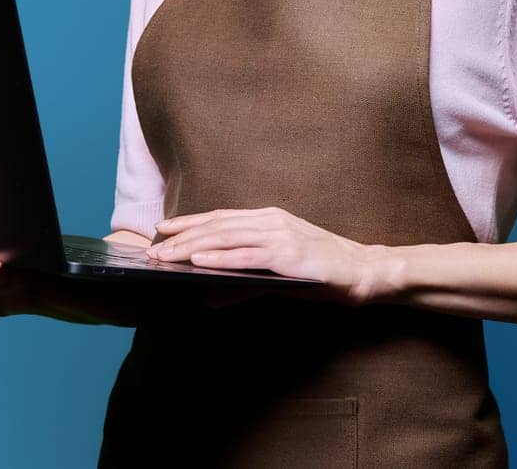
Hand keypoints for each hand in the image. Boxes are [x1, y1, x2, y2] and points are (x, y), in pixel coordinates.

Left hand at [145, 206, 386, 306]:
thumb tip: (209, 298)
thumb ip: (244, 284)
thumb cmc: (323, 273)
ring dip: (193, 246)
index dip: (189, 222)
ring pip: (226, 237)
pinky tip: (201, 260)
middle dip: (182, 237)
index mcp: (269, 219)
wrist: (363, 271)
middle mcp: (271, 221)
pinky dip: (221, 256)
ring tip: (167, 254)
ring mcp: (280, 235)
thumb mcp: (279, 276)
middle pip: (217, 226)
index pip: (220, 218)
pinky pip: (248, 255)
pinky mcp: (288, 254)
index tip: (162, 228)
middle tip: (153, 247)